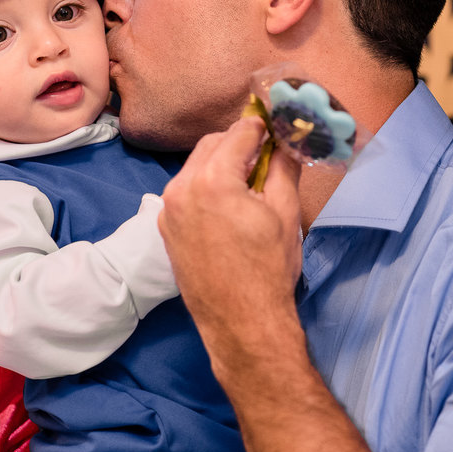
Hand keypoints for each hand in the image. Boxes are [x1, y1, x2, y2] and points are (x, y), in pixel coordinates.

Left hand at [158, 116, 303, 373]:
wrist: (241, 323)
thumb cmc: (268, 269)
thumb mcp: (285, 212)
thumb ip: (284, 166)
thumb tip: (286, 141)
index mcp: (212, 180)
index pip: (239, 132)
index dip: (262, 128)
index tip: (277, 131)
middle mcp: (181, 188)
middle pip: (212, 144)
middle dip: (238, 144)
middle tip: (265, 156)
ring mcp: (168, 210)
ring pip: (195, 167)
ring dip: (221, 164)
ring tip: (248, 184)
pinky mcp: (166, 229)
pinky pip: (185, 192)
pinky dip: (205, 187)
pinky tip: (228, 207)